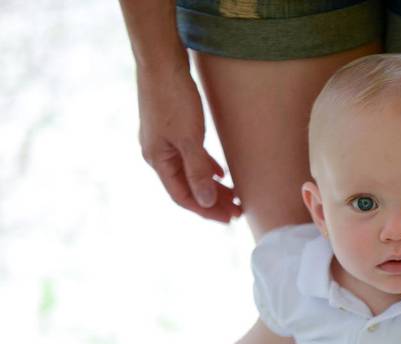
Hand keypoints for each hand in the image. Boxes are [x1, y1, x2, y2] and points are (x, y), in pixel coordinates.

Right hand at [137, 67, 240, 222]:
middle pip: (187, 187)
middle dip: (212, 201)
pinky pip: (190, 157)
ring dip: (211, 185)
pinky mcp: (172, 128)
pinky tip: (221, 172)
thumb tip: (205, 201)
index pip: (183, 197)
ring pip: (190, 172)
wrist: (161, 61)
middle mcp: (157, 154)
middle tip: (237, 211)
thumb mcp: (189, 138)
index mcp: (157, 160)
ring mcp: (164, 141)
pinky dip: (206, 167)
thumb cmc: (174, 98)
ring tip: (233, 196)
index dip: (206, 211)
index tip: (229, 219)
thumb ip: (198, 171)